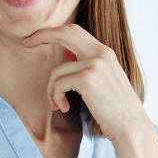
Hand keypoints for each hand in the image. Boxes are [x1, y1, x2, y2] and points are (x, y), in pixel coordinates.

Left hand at [22, 24, 150, 142]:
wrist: (131, 126)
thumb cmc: (115, 110)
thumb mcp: (103, 81)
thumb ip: (86, 65)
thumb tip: (64, 55)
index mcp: (105, 52)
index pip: (75, 31)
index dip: (53, 31)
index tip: (36, 38)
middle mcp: (100, 53)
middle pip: (64, 33)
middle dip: (42, 35)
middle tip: (26, 43)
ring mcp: (95, 64)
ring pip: (56, 70)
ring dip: (51, 90)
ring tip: (58, 105)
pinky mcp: (87, 79)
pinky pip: (58, 84)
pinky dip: (56, 97)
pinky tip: (64, 108)